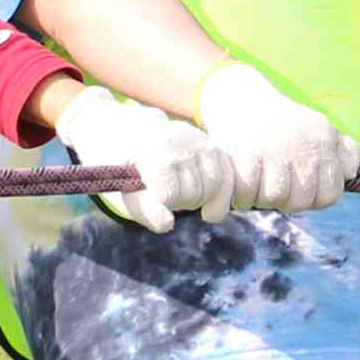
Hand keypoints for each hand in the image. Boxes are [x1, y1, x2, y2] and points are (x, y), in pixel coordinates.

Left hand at [48, 85, 241, 232]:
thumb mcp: (129, 191)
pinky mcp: (214, 145)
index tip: (151, 192)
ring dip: (202, 197)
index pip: (170, 194)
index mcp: (155, 151)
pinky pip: (230, 177)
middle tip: (169, 192)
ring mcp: (199, 140)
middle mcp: (180, 141)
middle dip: (183, 202)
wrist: (135, 135)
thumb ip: (146, 210)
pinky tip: (209, 199)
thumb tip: (168, 225)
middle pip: (194, 194)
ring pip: (216, 187)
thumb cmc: (131, 170)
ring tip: (185, 191)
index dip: (162, 203)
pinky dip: (221, 192)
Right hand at [198, 60, 359, 214]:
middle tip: (269, 184)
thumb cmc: (281, 121)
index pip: (330, 194)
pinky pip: (248, 193)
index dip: (311, 198)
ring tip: (253, 181)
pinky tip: (238, 181)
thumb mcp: (317, 129)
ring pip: (274, 198)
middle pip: (300, 201)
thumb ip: (342, 152)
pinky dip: (242, 194)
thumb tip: (351, 174)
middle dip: (284, 200)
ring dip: (259, 197)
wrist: (238, 97)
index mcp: (325, 140)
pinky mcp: (246, 153)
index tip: (295, 187)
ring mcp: (276, 149)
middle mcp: (305, 144)